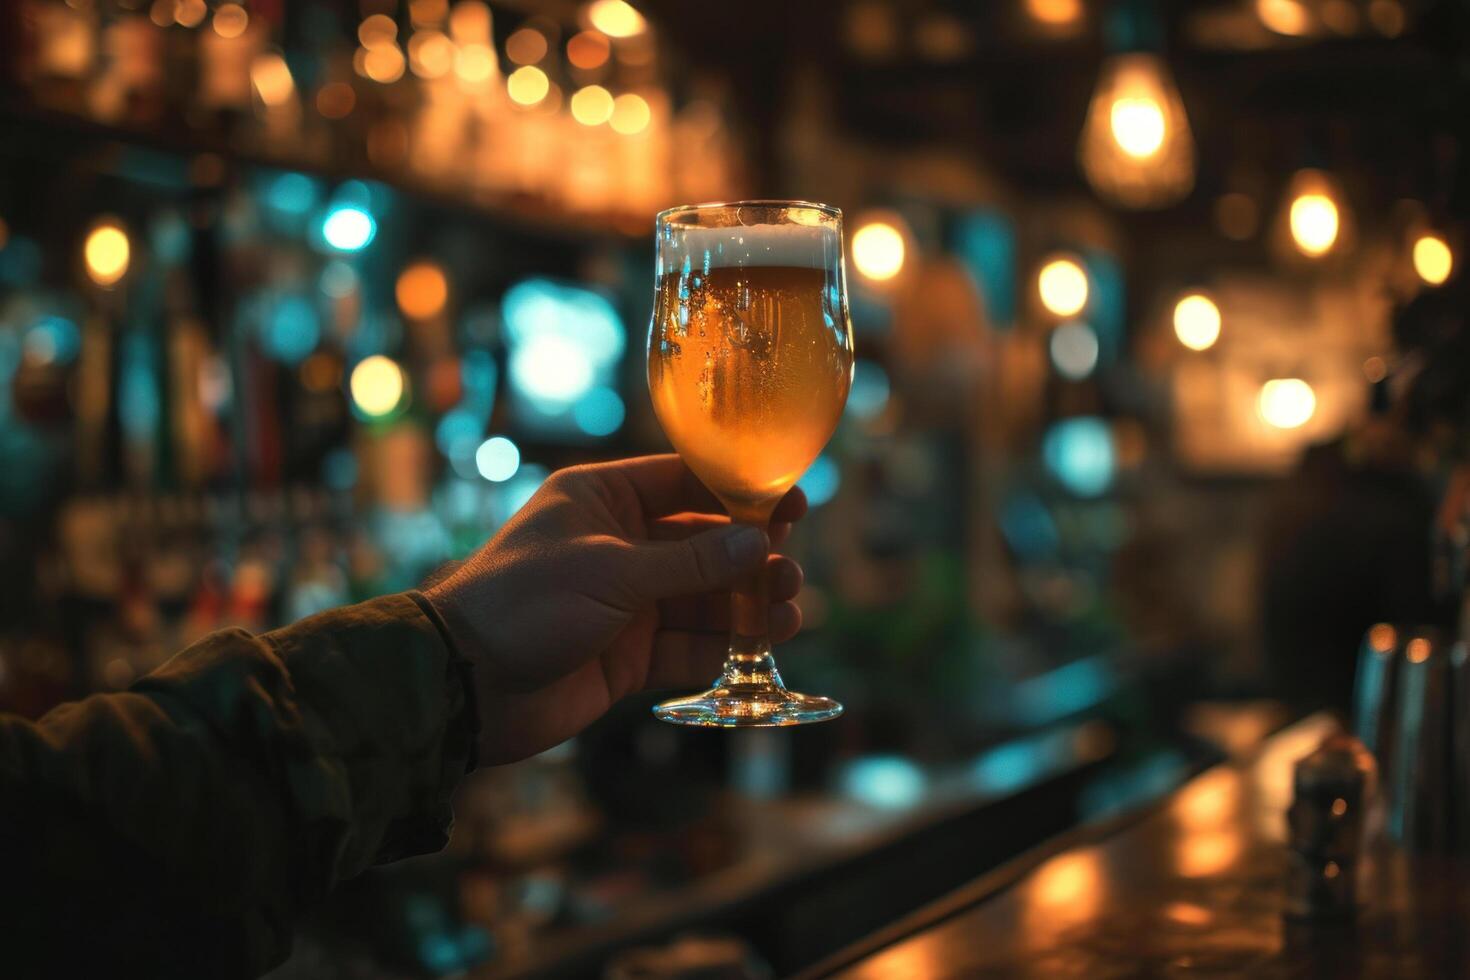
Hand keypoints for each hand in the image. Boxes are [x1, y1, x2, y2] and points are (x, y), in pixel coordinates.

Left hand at [424, 455, 806, 764]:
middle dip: (750, 558)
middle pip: (703, 544)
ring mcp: (625, 602)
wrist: (466, 685)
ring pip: (702, 598)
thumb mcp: (611, 571)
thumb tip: (758, 545)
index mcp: (602, 500)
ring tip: (790, 610)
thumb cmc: (524, 603)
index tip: (791, 503)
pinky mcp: (629, 654)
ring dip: (746, 605)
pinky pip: (688, 645)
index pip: (684, 482)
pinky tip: (763, 644)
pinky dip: (724, 647)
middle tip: (790, 570)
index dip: (740, 493)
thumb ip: (690, 562)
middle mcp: (618, 544)